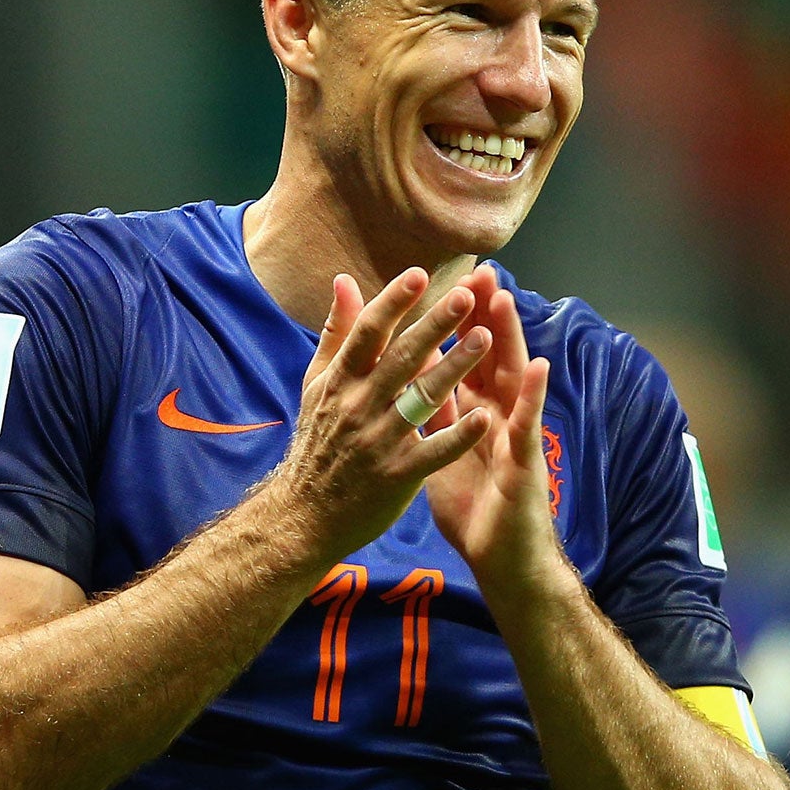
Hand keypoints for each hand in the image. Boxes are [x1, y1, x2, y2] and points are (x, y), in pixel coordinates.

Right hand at [269, 269, 493, 559]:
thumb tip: (343, 280)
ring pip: (422, 398)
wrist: (304, 515)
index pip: (367, 334)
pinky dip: (457, 435)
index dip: (392, 302)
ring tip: (485, 338)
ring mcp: (379, 441)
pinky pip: (433, 451)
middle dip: (435, 325)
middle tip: (466, 297)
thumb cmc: (317, 443)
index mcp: (340, 382)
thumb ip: (336, 334)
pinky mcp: (398, 475)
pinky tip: (484, 417)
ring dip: (455, 366)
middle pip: (401, 359)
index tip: (420, 275)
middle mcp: (358, 406)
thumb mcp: (316, 385)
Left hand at [421, 267, 562, 588]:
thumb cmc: (475, 509)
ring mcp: (515, 437)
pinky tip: (540, 368)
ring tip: (505, 300)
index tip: (445, 283)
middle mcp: (498, 417)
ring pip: (514, 380)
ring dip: (511, 340)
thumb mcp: (443, 452)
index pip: (464, 358)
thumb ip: (433, 413)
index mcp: (473, 414)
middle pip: (491, 357)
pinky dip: (535, 396)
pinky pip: (529, 426)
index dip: (457, 323)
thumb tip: (412, 380)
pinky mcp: (526, 464)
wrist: (499, 559)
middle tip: (479, 272)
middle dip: (485, 316)